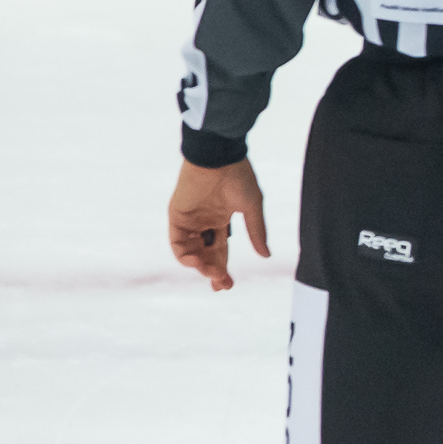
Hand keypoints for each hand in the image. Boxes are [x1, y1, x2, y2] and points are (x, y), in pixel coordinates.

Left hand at [168, 158, 269, 291]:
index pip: (220, 251)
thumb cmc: (238, 177)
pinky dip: (185, 255)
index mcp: (222, 220)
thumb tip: (265, 255)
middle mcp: (204, 223)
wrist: (218, 156)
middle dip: (213, 272)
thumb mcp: (252, 207)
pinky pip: (177, 243)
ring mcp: (190, 220)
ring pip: (191, 252)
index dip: (223, 268)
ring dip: (200, 266)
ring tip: (212, 273)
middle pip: (206, 255)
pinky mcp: (177, 216)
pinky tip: (197, 261)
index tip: (228, 285)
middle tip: (221, 286)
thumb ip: (256, 231)